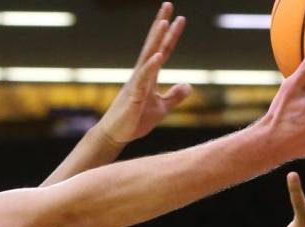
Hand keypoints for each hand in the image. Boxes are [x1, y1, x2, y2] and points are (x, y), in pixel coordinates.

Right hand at [96, 2, 190, 144]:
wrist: (115, 136)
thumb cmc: (134, 121)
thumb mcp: (162, 108)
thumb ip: (174, 96)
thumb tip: (189, 85)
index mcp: (148, 77)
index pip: (162, 50)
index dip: (171, 35)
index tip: (178, 18)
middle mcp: (141, 75)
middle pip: (153, 45)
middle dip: (160, 25)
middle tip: (168, 4)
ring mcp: (136, 84)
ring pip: (147, 57)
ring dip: (155, 40)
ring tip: (164, 22)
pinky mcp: (133, 97)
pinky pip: (143, 79)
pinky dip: (150, 67)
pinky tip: (157, 55)